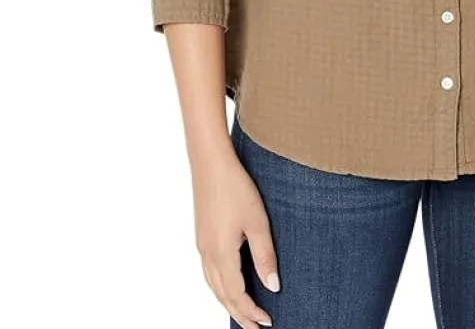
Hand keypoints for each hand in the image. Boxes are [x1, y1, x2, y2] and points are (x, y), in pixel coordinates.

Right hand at [191, 145, 279, 326]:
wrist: (210, 162)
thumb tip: (273, 287)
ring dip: (228, 301)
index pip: (236, 295)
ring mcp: (202, 244)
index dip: (251, 312)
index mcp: (221, 254)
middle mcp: (207, 254)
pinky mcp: (201, 235)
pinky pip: (209, 271)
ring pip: (213, 285)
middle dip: (239, 313)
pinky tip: (229, 282)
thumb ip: (265, 256)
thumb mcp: (257, 222)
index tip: (267, 322)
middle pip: (222, 295)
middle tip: (256, 327)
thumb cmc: (235, 187)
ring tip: (243, 312)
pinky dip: (219, 286)